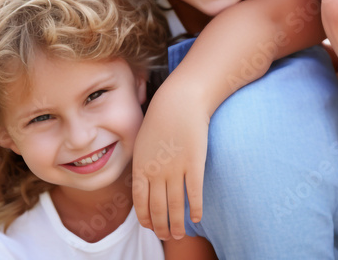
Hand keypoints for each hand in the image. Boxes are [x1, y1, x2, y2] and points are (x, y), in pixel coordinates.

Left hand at [132, 75, 208, 239]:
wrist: (180, 101)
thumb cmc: (162, 118)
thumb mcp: (143, 141)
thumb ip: (143, 163)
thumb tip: (145, 181)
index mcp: (141, 167)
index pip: (140, 201)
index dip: (145, 218)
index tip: (150, 227)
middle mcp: (157, 172)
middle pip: (158, 208)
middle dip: (161, 226)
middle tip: (166, 236)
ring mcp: (176, 168)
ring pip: (175, 205)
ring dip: (176, 224)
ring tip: (180, 235)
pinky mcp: (195, 163)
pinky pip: (194, 192)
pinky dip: (195, 209)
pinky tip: (197, 218)